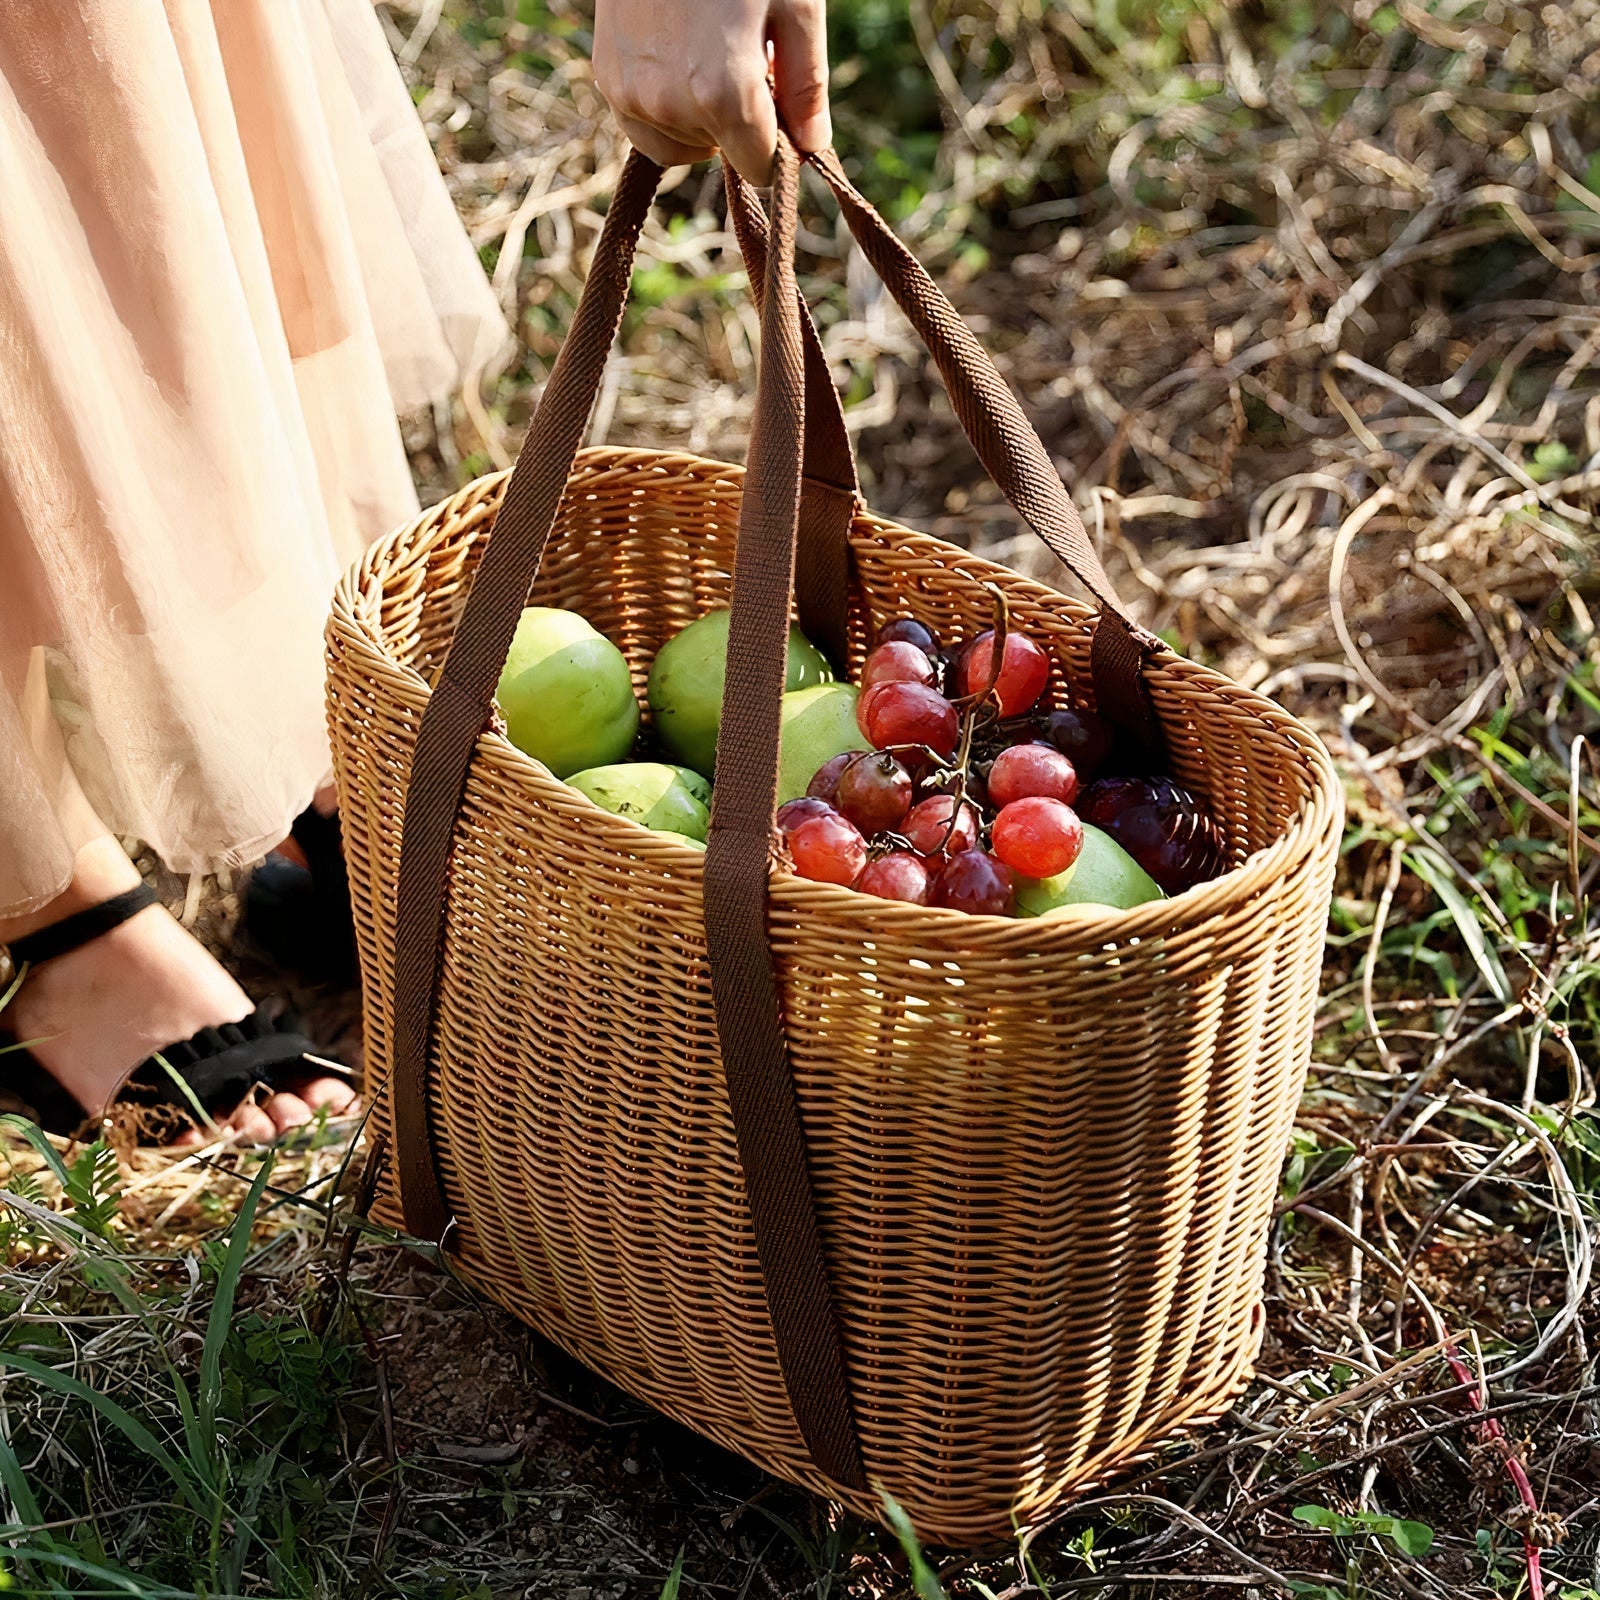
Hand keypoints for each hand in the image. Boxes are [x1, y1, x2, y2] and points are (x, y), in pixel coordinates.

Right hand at [592, 0, 829, 182]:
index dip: (777, 144)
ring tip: (708, 54)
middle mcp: (670, 107)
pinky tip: (677, 54)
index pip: (761, 169)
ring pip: (677, 146)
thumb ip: (806, 86)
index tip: (780, 101)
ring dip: (698, 120)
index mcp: (723, 95)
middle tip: (743, 56)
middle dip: (737, 123)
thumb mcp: (796, 5)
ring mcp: (629, 94)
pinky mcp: (606, 75)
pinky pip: (641, 123)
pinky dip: (664, 106)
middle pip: (719, 155)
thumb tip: (811, 148)